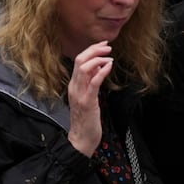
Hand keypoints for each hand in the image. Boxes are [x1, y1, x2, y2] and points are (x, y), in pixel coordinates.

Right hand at [66, 41, 111, 155]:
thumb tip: (98, 66)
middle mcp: (74, 87)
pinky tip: (109, 67)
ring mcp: (80, 94)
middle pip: (80, 60)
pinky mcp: (88, 102)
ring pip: (84, 69)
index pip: (79, 60)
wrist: (81, 138)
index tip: (103, 45)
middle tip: (108, 47)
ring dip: (98, 59)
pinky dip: (101, 72)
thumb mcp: (88, 95)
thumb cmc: (86, 118)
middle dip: (94, 50)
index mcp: (74, 85)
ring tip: (109, 57)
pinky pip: (93, 83)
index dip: (91, 50)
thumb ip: (91, 81)